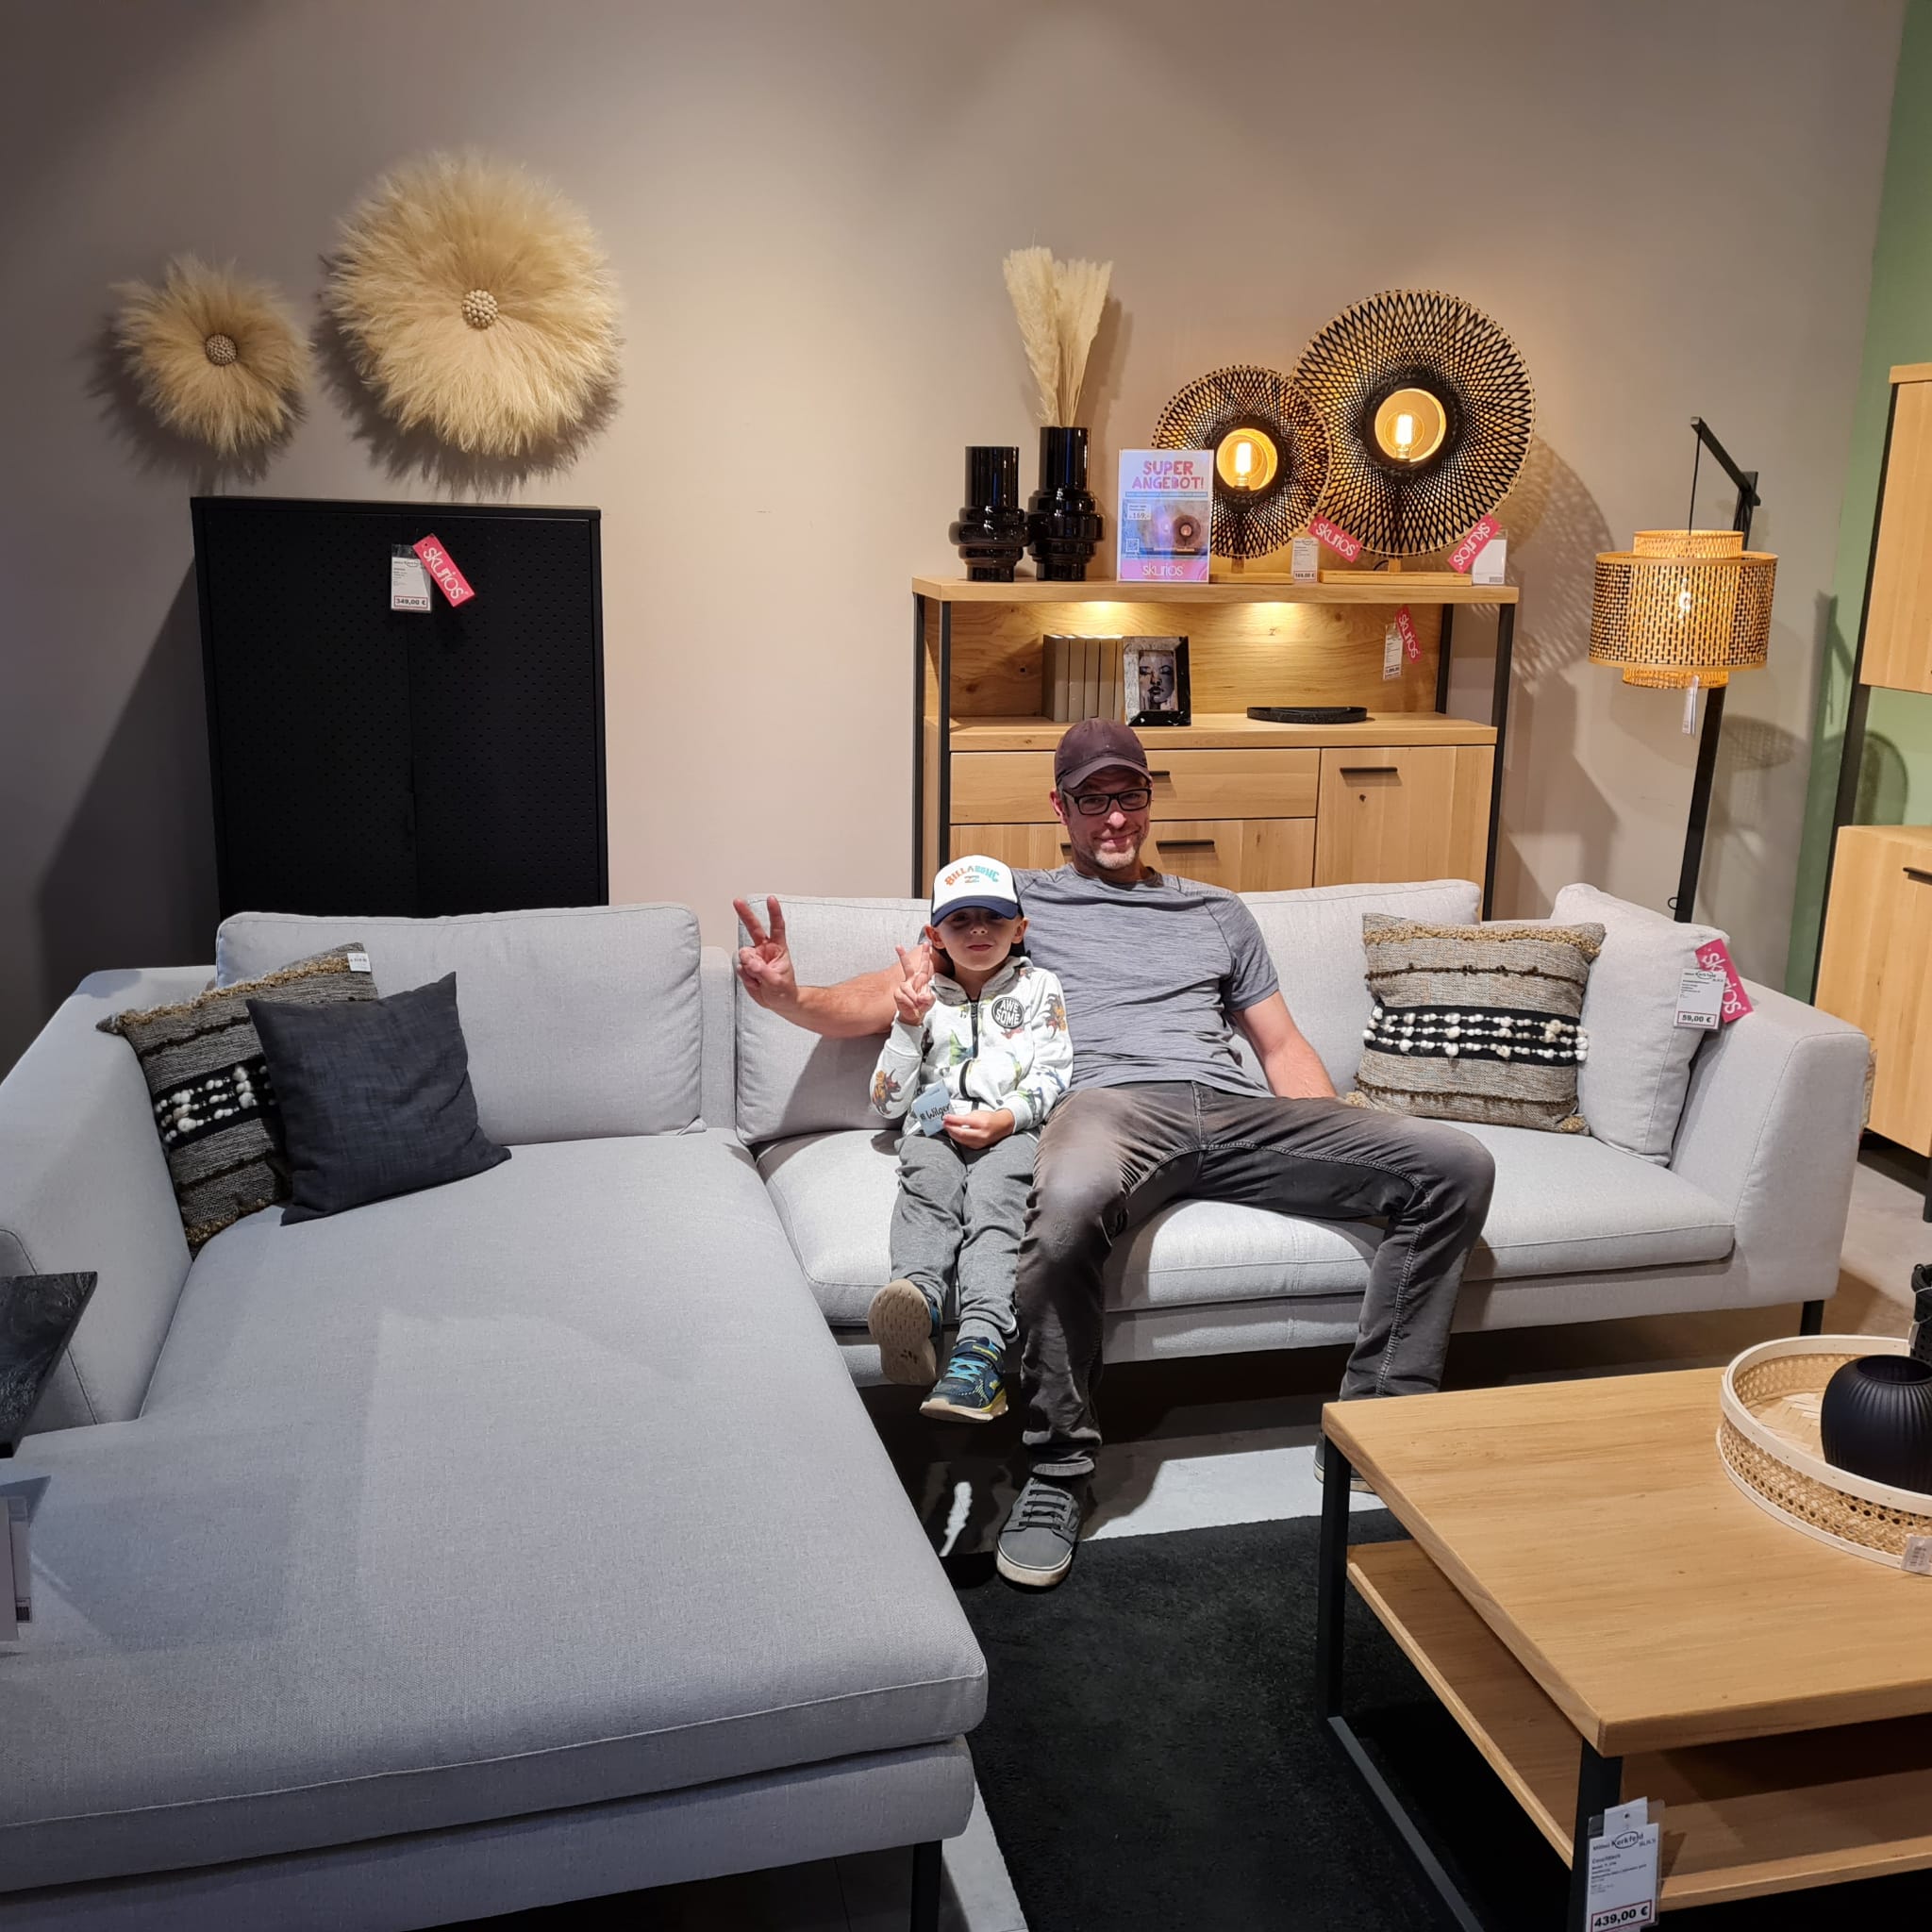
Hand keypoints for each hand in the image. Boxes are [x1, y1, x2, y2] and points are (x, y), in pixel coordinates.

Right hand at [733, 896, 796, 1011]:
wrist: (778, 1002)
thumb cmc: (783, 990)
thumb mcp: (777, 982)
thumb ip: (763, 971)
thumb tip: (750, 962)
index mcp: (777, 948)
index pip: (777, 927)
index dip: (774, 912)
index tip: (771, 899)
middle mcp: (764, 949)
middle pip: (753, 928)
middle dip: (745, 914)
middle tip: (737, 901)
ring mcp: (754, 957)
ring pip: (743, 954)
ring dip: (749, 967)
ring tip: (760, 979)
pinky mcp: (745, 967)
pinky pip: (740, 968)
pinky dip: (746, 977)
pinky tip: (754, 981)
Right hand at [892, 941, 934, 1024]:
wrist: (915, 1015)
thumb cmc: (923, 1005)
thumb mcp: (930, 1001)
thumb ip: (928, 998)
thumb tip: (921, 997)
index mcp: (921, 978)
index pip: (923, 965)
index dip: (925, 954)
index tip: (925, 944)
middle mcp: (911, 980)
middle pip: (907, 966)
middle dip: (902, 956)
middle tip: (898, 946)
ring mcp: (903, 986)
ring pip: (907, 988)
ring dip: (913, 997)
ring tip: (917, 1004)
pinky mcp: (897, 993)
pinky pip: (903, 996)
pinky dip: (910, 1003)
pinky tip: (912, 1006)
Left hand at [943, 1107, 1013, 1148]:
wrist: (1002, 1126)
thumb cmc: (989, 1118)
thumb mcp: (978, 1113)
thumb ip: (965, 1117)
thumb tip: (951, 1120)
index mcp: (982, 1123)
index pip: (963, 1121)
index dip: (952, 1119)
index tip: (945, 1117)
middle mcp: (981, 1134)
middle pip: (961, 1133)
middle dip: (950, 1128)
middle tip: (944, 1123)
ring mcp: (980, 1142)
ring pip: (961, 1140)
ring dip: (952, 1134)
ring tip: (948, 1128)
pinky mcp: (978, 1147)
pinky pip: (965, 1143)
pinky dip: (958, 1138)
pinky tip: (954, 1134)